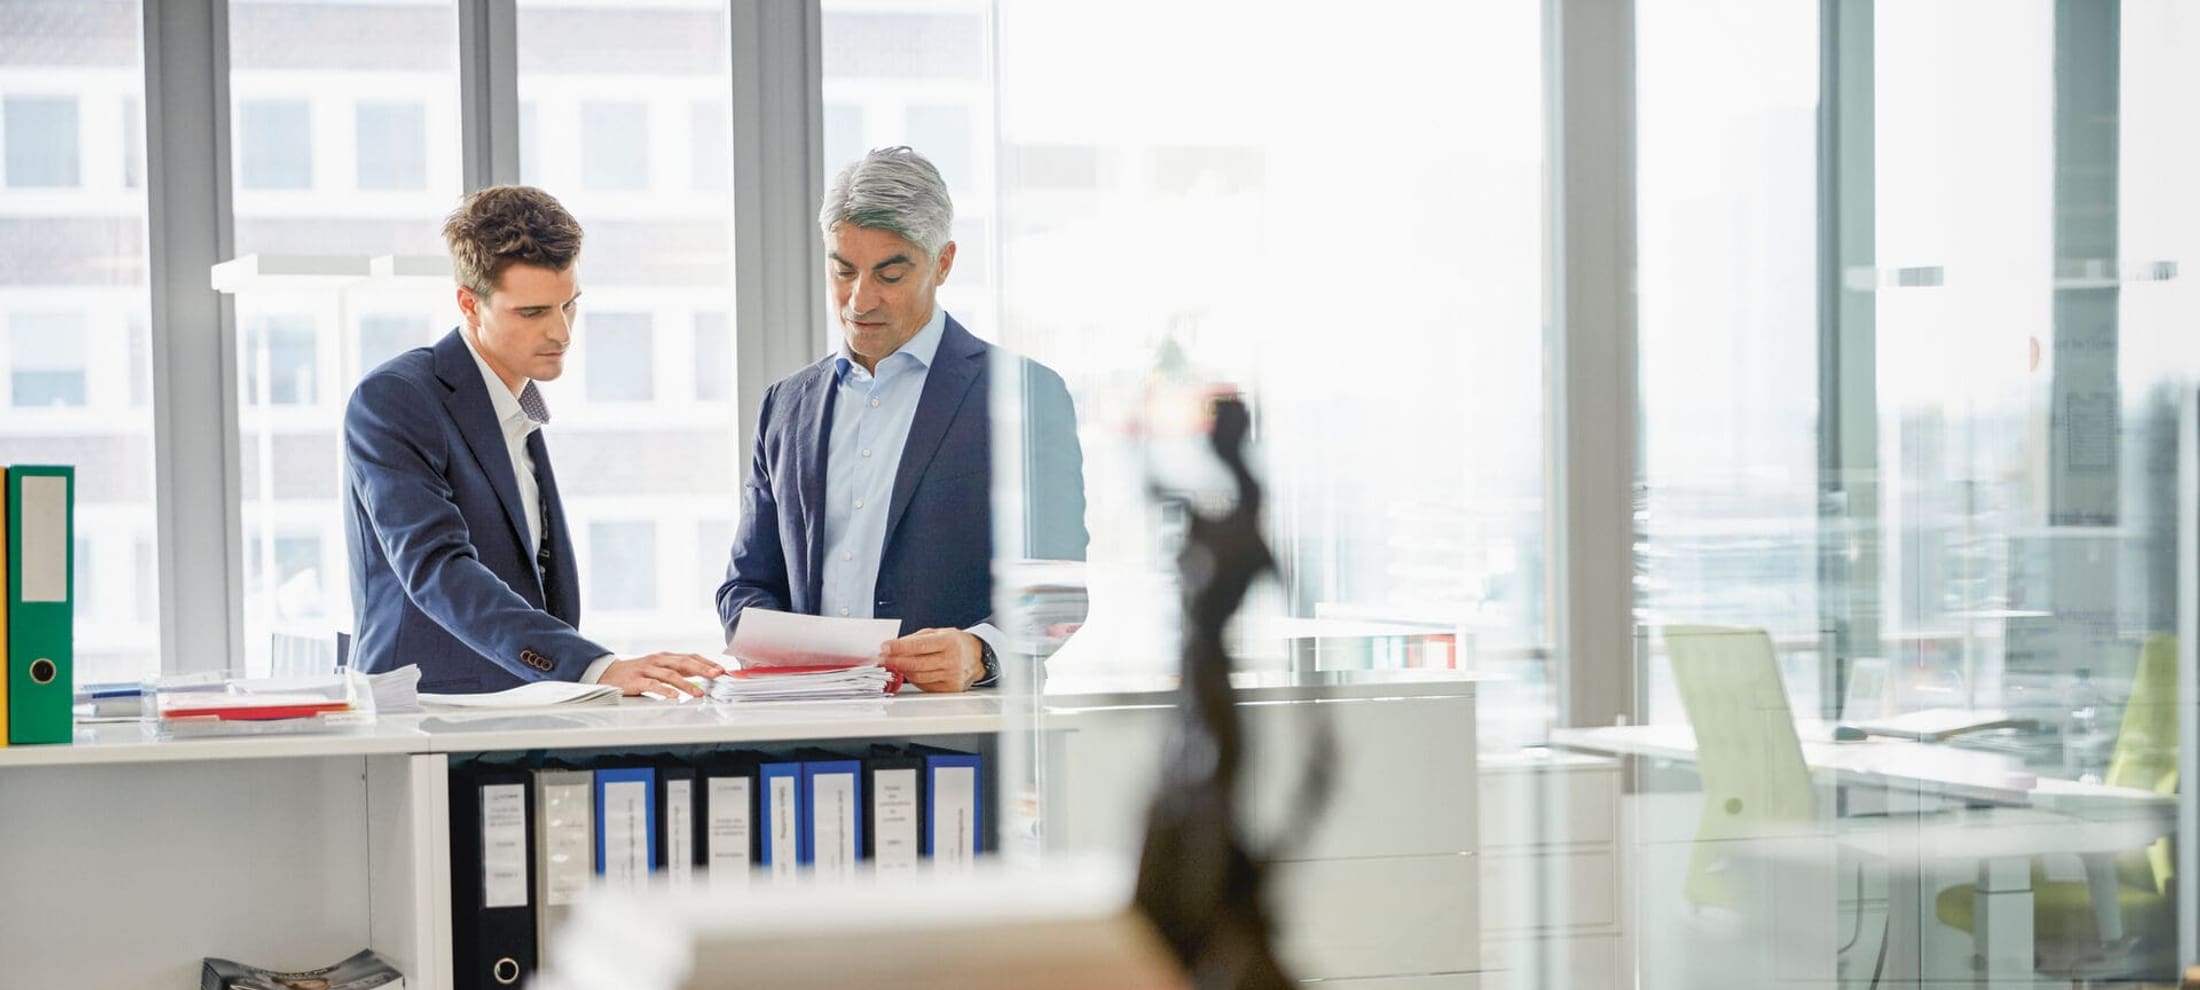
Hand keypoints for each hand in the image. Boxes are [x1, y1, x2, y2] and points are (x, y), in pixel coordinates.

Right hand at [599, 652, 726, 699]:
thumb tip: (703, 675)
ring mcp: (647, 669)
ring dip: (686, 684)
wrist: (609, 673)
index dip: (707, 663)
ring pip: (670, 675)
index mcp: (666, 657)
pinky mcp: (636, 680)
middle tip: (716, 676)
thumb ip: (678, 671)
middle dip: (702, 669)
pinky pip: (652, 685)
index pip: (690, 657)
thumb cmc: (638, 672)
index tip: (722, 670)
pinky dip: (664, 691)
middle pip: (683, 662)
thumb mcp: (660, 668)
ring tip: (698, 693)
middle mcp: (658, 660)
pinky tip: (673, 697)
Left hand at [878, 629, 983, 692]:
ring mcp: (952, 676)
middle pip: (916, 664)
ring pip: (918, 676)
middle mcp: (952, 660)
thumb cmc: (956, 643)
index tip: (884, 647)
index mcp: (949, 642)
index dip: (899, 647)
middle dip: (895, 661)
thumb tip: (893, 646)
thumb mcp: (939, 633)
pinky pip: (924, 685)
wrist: (978, 657)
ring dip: (902, 671)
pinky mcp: (950, 689)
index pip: (919, 646)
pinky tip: (909, 672)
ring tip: (892, 664)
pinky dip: (913, 679)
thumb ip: (916, 639)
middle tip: (882, 658)